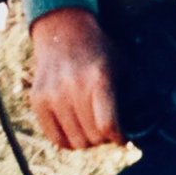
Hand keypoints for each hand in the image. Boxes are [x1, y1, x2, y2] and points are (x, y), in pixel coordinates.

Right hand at [29, 6, 122, 149]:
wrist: (63, 32)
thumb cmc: (99, 51)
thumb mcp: (121, 66)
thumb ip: (130, 96)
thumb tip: (137, 131)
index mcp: (99, 79)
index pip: (107, 125)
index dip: (119, 137)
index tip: (122, 137)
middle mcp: (73, 88)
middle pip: (93, 137)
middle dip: (104, 138)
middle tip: (106, 127)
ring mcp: (52, 95)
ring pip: (75, 142)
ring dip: (87, 140)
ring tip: (91, 126)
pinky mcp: (38, 101)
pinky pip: (55, 139)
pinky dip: (68, 140)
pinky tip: (75, 129)